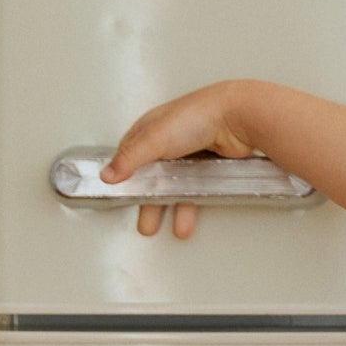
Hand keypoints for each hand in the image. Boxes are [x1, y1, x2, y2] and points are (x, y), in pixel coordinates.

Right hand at [96, 80, 259, 240]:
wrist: (237, 118)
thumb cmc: (196, 116)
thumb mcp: (153, 138)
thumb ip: (129, 159)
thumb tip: (108, 175)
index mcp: (149, 130)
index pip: (129, 156)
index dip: (124, 176)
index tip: (120, 196)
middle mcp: (168, 141)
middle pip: (154, 177)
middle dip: (150, 202)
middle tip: (147, 223)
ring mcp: (190, 154)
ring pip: (177, 186)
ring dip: (175, 209)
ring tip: (175, 229)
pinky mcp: (209, 165)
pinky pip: (197, 188)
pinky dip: (193, 203)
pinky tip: (192, 215)